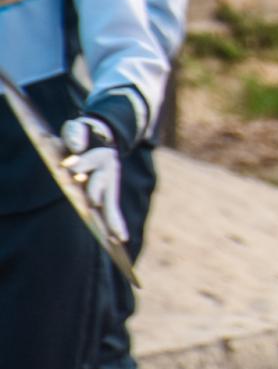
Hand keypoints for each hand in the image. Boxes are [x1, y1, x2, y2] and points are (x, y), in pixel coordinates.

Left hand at [60, 116, 126, 241]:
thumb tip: (75, 149)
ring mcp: (110, 184)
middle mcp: (109, 170)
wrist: (99, 139)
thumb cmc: (81, 136)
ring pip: (110, 204)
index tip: (67, 164)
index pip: (87, 160)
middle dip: (95, 191)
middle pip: (101, 184)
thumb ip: (76, 134)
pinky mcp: (108, 194)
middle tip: (92, 202)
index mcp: (100, 154)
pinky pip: (112, 212)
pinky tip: (120, 239)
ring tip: (116, 237)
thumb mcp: (76, 130)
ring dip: (112, 220)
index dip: (80, 163)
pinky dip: (117, 225)